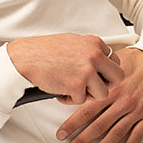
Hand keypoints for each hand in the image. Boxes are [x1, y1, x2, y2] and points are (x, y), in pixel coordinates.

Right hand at [6, 33, 124, 104]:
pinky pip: (82, 100)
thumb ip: (90, 50)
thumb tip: (102, 61)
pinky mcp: (77, 85)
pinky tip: (60, 91)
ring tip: (72, 89)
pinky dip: (70, 99)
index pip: (116, 61)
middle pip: (118, 77)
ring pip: (103, 93)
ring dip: (88, 95)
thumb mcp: (73, 42)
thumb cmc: (44, 50)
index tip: (99, 76)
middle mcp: (94, 55)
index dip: (107, 72)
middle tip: (92, 87)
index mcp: (95, 43)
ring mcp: (87, 70)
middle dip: (106, 85)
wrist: (25, 58)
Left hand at [55, 46, 142, 142]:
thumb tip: (68, 94)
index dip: (72, 125)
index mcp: (110, 90)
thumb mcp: (108, 66)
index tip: (61, 135)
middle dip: (82, 141)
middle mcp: (122, 102)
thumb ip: (90, 80)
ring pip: (116, 134)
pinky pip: (137, 135)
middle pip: (99, 126)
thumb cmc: (132, 61)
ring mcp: (135, 110)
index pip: (87, 111)